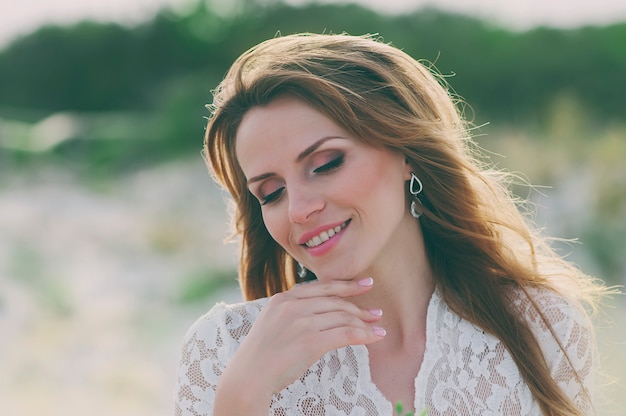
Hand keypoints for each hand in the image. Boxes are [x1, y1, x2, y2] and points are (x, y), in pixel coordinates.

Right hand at [214, 277, 384, 413]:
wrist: (247, 378)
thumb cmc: (260, 357)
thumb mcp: (272, 323)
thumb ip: (291, 313)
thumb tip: (318, 312)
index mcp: (282, 298)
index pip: (321, 287)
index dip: (345, 285)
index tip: (364, 284)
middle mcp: (293, 306)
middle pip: (335, 301)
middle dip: (359, 306)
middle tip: (376, 311)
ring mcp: (302, 323)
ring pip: (343, 317)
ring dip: (365, 322)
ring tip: (378, 325)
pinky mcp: (310, 341)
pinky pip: (345, 334)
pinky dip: (364, 334)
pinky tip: (375, 336)